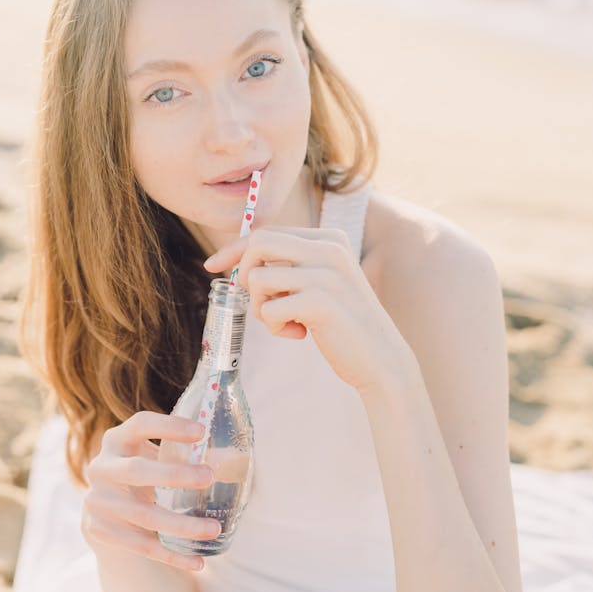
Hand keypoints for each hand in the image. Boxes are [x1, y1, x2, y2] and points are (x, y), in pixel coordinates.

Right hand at [81, 410, 221, 571]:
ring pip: (143, 515)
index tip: (202, 431)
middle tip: (209, 477)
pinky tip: (198, 561)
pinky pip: (141, 546)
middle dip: (174, 475)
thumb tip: (229, 461)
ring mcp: (97, 501)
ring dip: (181, 524)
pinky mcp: (100, 531)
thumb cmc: (144, 474)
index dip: (169, 426)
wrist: (106, 512)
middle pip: (136, 470)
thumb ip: (185, 456)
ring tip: (214, 529)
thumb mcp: (157, 458)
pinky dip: (172, 555)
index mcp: (117, 439)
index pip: (140, 424)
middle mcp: (101, 467)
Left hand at [203, 226, 413, 394]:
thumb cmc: (342, 323)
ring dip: (261, 308)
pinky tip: (300, 335)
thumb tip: (238, 261)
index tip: (211, 266)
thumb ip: (291, 266)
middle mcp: (329, 249)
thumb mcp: (320, 283)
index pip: (267, 232)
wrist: (381, 359)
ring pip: (258, 278)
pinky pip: (270, 309)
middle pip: (258, 244)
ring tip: (286, 322)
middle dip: (245, 274)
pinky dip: (276, 327)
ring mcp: (326, 274)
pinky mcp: (321, 303)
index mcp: (329, 239)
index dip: (234, 250)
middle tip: (261, 302)